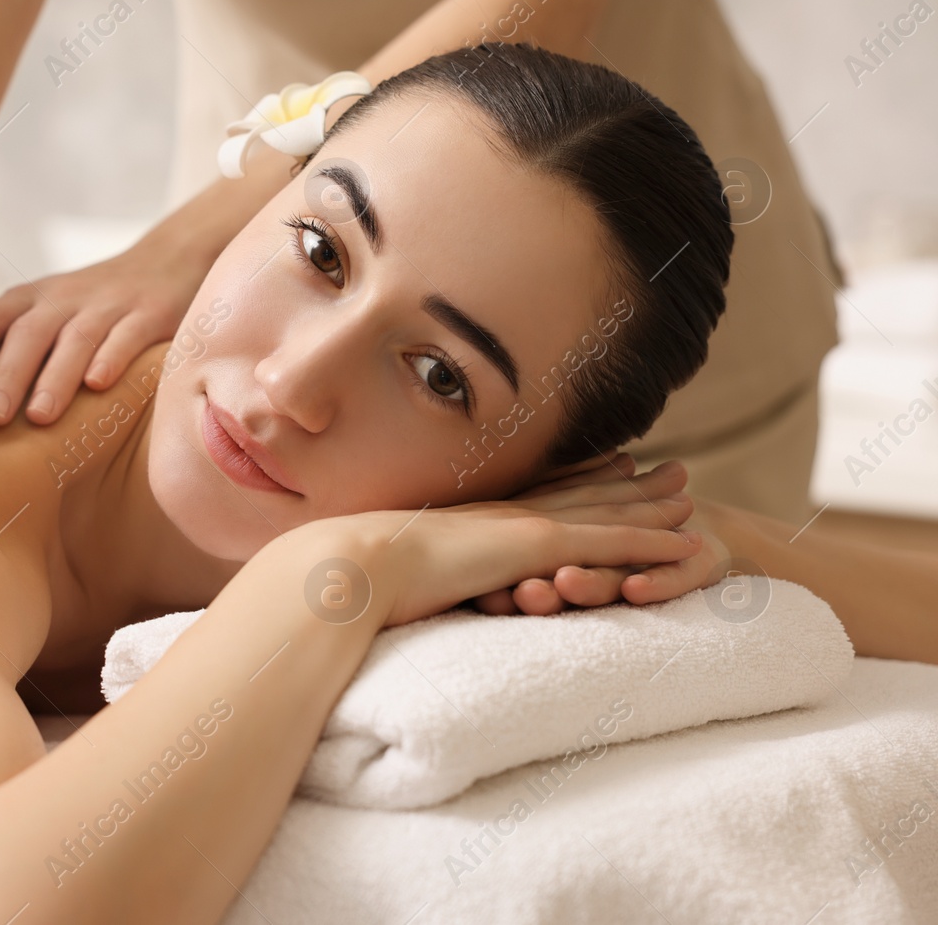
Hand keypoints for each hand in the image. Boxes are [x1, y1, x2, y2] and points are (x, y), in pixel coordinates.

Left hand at [0, 233, 205, 425]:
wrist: (168, 260)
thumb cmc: (91, 303)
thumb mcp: (47, 309)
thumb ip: (7, 338)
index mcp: (33, 299)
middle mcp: (65, 298)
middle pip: (29, 332)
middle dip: (7, 375)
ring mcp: (109, 305)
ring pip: (77, 338)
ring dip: (55, 377)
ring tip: (39, 416)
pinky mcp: (151, 313)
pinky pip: (128, 335)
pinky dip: (111, 357)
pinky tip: (98, 385)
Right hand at [333, 464, 702, 627]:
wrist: (353, 565)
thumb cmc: (356, 572)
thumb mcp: (389, 567)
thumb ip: (407, 569)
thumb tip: (390, 581)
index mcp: (475, 518)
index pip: (537, 495)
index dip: (576, 478)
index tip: (606, 464)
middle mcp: (506, 514)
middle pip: (581, 494)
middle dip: (627, 482)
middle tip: (668, 469)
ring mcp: (525, 528)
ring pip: (606, 514)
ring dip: (652, 506)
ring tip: (691, 496)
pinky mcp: (538, 550)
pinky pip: (611, 545)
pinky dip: (653, 543)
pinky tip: (688, 545)